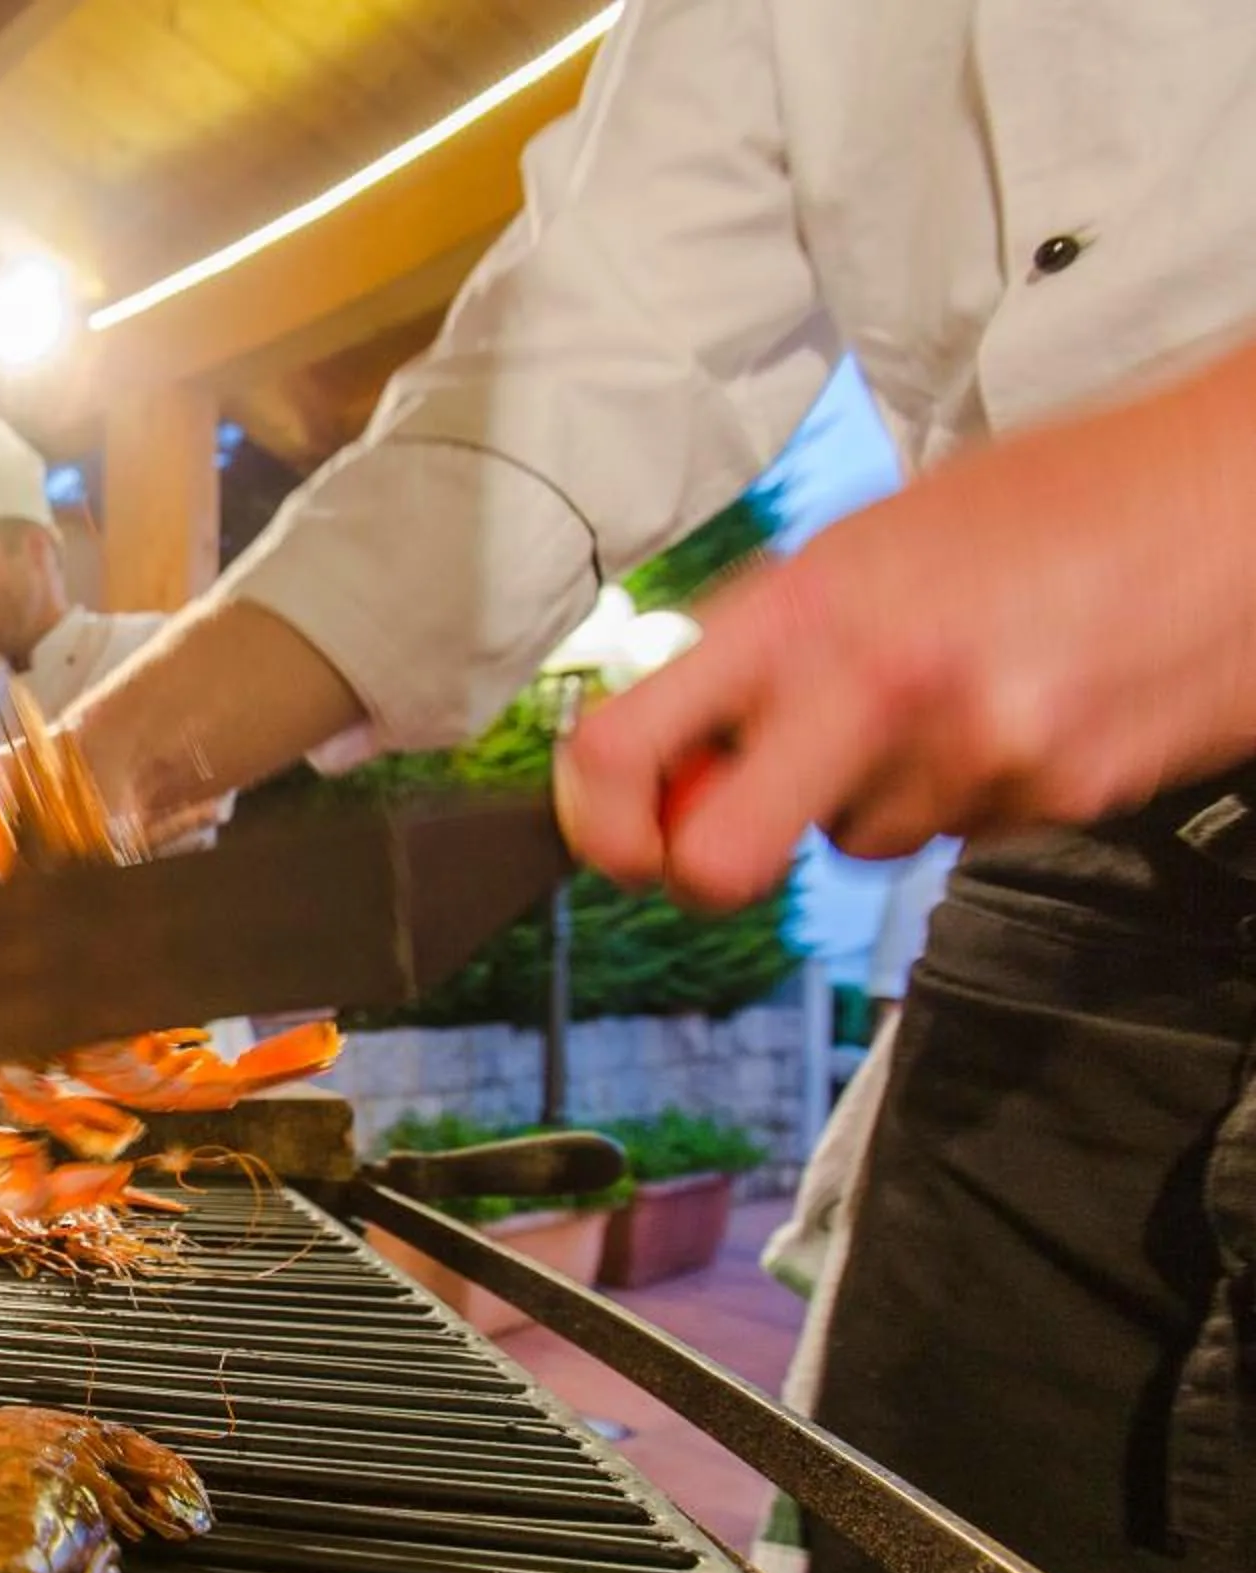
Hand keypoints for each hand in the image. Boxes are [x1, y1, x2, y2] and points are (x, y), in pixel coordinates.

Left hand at [560, 338, 1255, 909]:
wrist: (1233, 493)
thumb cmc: (1050, 503)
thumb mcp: (863, 546)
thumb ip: (758, 654)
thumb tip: (669, 764)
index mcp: (798, 608)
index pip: (620, 749)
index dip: (595, 823)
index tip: (612, 836)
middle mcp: (870, 684)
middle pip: (716, 865)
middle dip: (714, 859)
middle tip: (741, 817)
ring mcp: (967, 753)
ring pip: (854, 846)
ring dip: (877, 795)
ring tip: (950, 695)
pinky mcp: (1053, 798)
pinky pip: (959, 834)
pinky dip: (972, 788)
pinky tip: (1020, 704)